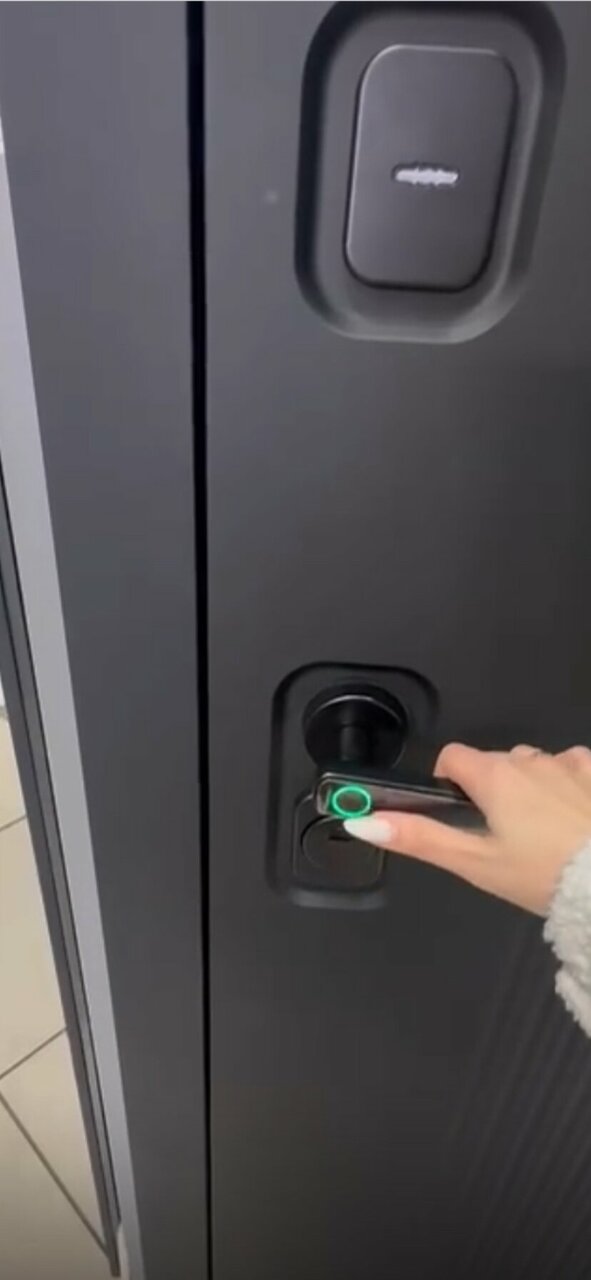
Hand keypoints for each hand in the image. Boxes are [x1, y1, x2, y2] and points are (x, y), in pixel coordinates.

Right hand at [344, 744, 590, 914]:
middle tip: (502, 838)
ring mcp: (569, 762)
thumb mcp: (474, 863)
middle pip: (494, 763)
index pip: (452, 756)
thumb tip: (360, 820)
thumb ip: (418, 838)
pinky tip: (574, 819)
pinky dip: (568, 786)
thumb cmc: (541, 875)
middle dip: (491, 791)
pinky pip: (573, 768)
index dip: (447, 782)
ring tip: (543, 834)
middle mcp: (530, 758)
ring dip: (531, 788)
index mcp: (494, 775)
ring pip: (534, 766)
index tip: (457, 813)